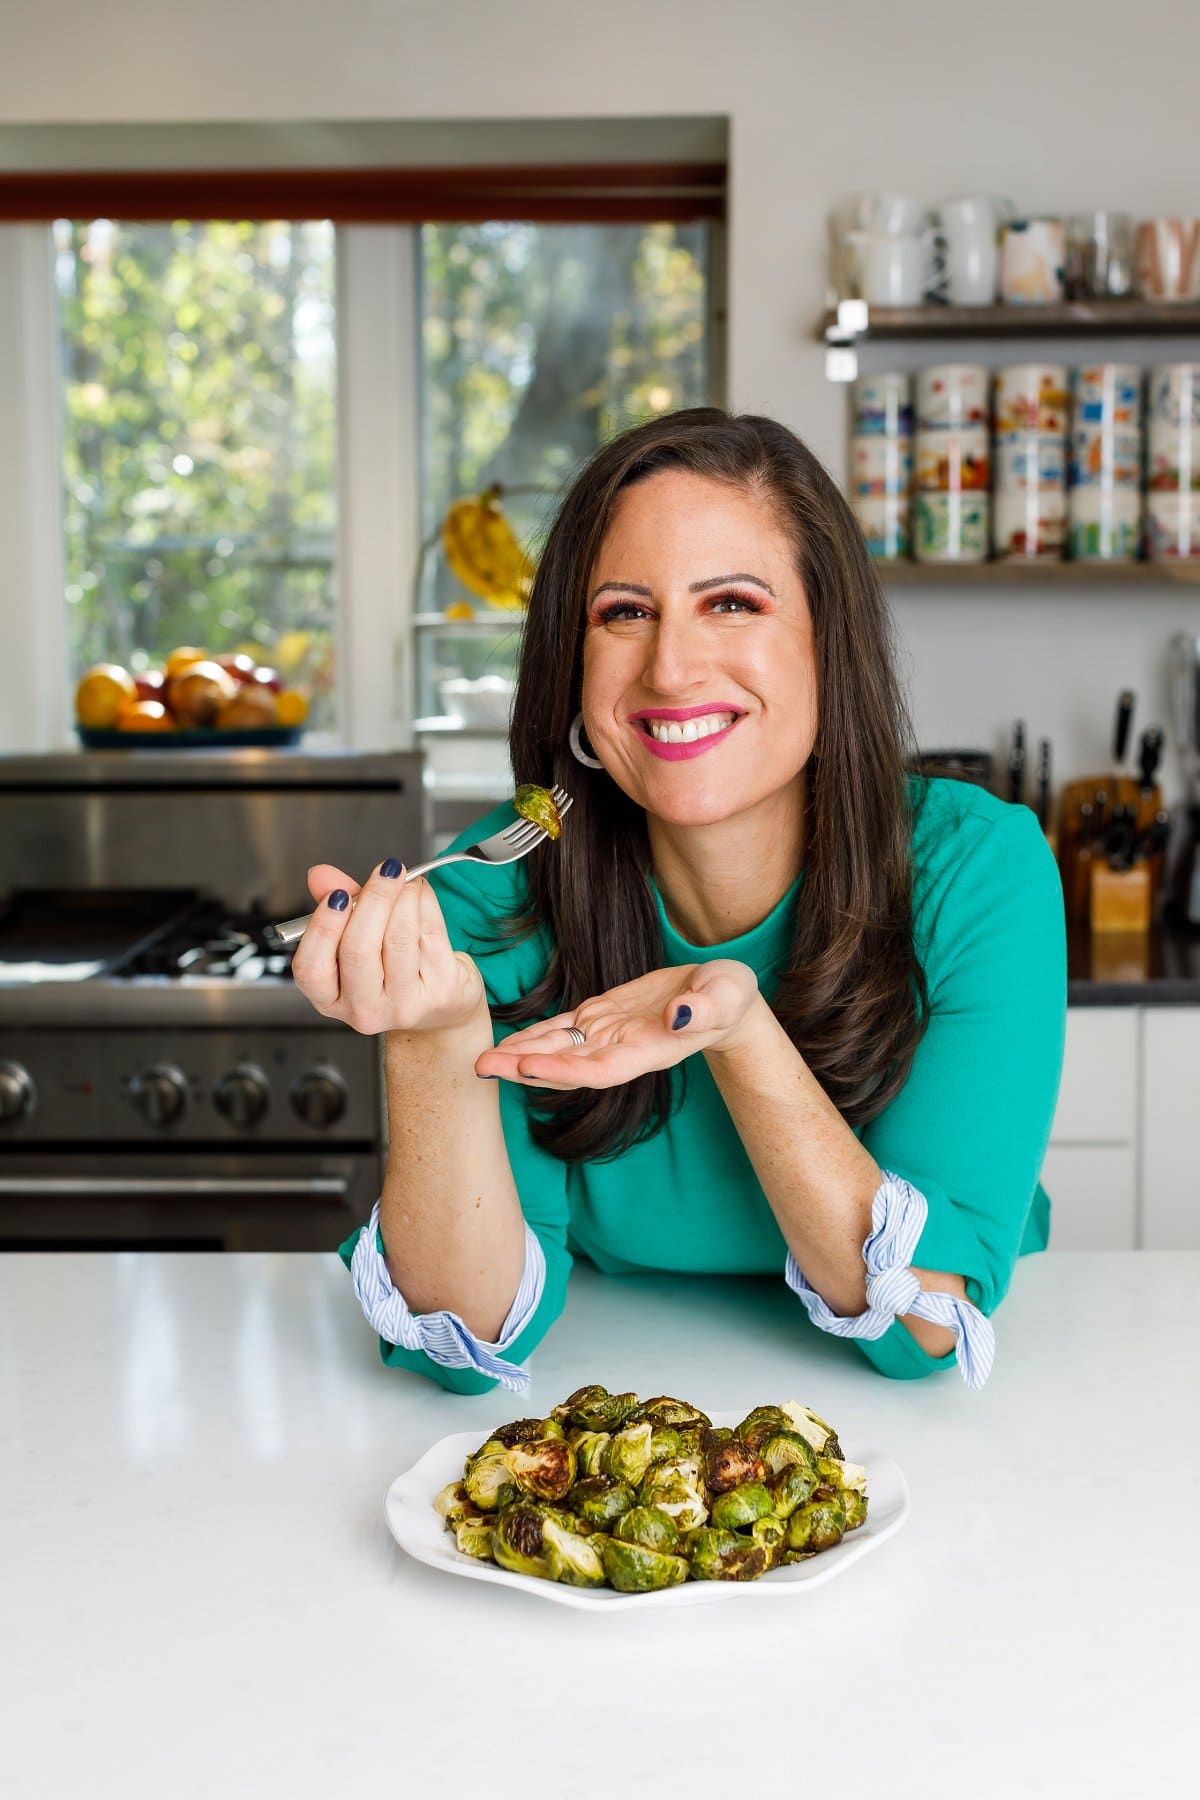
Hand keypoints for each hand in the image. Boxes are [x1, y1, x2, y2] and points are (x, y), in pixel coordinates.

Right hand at [290, 861, 485, 1036]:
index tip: (338, 895)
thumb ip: (336, 907)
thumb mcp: (357, 941)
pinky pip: (431, 934)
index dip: (323, 928)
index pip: (312, 968)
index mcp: (331, 1000)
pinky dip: (426, 903)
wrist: (443, 1007)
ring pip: (399, 938)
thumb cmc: (391, 972)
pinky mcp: (441, 992)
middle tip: (385, 871)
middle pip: (359, 948)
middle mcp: (365, 1010)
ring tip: (405, 879)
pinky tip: (420, 893)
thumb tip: (320, 875)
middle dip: (374, 900)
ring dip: (403, 897)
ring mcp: (405, 1005)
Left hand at [475, 959, 759, 1088]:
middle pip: (567, 1067)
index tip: (528, 1068)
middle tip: (482, 1067)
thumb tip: (680, 1015)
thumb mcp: (727, 995)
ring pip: (558, 1050)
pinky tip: (507, 1042)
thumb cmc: (728, 997)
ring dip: (519, 1056)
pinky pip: (563, 1030)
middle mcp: (622, 1050)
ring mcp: (609, 1034)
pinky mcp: (602, 1016)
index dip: (563, 1072)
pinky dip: (534, 1036)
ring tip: (482, 1059)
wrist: (721, 998)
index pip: (600, 1070)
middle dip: (524, 1069)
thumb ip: (705, 1008)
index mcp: (649, 1050)